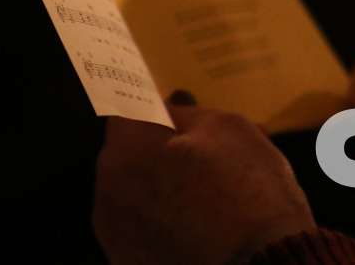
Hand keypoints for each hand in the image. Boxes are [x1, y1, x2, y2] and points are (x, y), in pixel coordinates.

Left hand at [94, 94, 315, 264]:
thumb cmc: (247, 190)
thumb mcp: (228, 129)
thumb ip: (187, 112)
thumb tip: (167, 105)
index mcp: (125, 150)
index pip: (127, 111)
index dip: (154, 107)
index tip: (177, 109)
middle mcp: (106, 193)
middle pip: (131, 154)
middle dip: (162, 149)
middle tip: (208, 153)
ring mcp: (115, 236)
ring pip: (138, 193)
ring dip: (164, 186)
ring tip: (213, 192)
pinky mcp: (129, 263)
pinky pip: (145, 228)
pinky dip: (166, 222)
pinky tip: (204, 224)